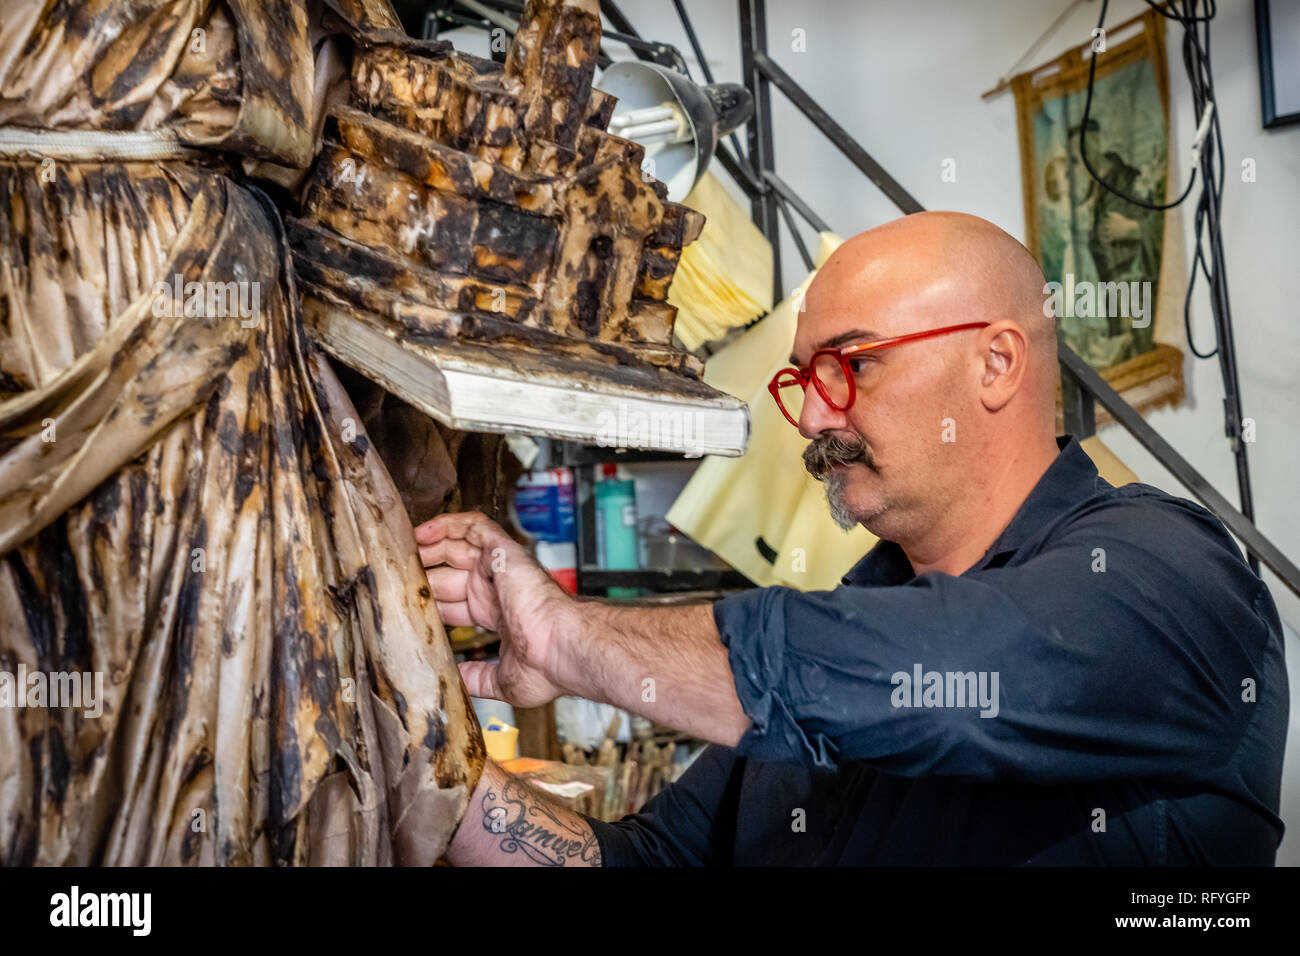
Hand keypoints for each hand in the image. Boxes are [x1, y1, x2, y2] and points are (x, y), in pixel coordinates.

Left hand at [416, 511, 573, 707]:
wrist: (562, 650)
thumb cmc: (547, 666)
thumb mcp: (501, 681)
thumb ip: (476, 678)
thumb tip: (454, 682)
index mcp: (498, 616)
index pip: (455, 603)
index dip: (430, 601)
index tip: (403, 605)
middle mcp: (497, 590)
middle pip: (450, 573)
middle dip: (423, 573)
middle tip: (393, 577)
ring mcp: (499, 570)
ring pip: (459, 544)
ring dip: (430, 545)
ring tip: (403, 549)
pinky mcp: (502, 553)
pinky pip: (475, 526)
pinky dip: (448, 524)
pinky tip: (423, 531)